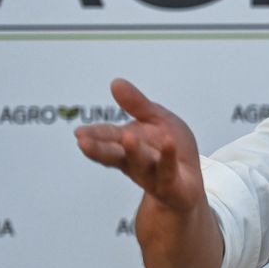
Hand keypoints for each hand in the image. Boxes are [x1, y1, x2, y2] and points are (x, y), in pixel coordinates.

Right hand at [75, 78, 203, 212]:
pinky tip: (168, 142)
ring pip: (141, 163)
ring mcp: (152, 175)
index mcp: (128, 145)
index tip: (80, 133)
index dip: (95, 136)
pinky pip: (168, 170)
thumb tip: (116, 82)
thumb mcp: (157, 120)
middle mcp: (136, 162)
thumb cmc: (171, 149)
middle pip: (116, 154)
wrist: (189, 183)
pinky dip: (167, 156)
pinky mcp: (170, 185)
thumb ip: (137, 104)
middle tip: (83, 141)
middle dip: (100, 148)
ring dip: (134, 151)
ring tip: (128, 137)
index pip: (109, 138)